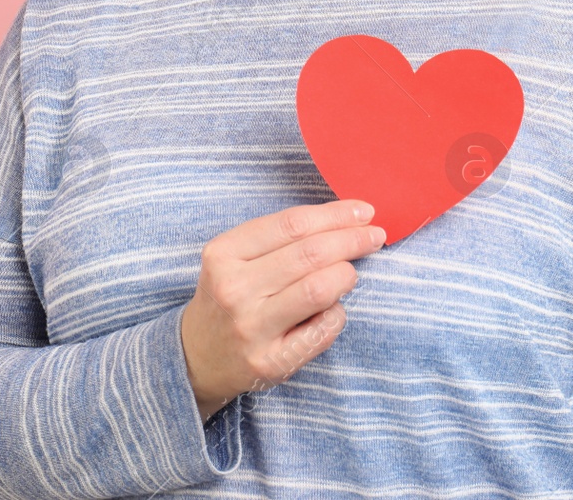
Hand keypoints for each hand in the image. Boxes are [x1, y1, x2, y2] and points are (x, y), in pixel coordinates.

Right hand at [179, 199, 385, 420]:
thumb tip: (344, 220)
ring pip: (318, 289)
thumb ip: (280, 239)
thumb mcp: (235, 258)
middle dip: (352, 239)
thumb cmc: (228, 297)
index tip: (364, 211)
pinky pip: (323, 329)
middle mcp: (234, 289)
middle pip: (310, 253)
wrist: (196, 357)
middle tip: (375, 236)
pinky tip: (334, 308)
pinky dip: (338, 313)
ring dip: (347, 274)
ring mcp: (251, 327)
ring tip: (352, 271)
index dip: (335, 214)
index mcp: (223, 253)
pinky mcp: (270, 361)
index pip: (292, 224)